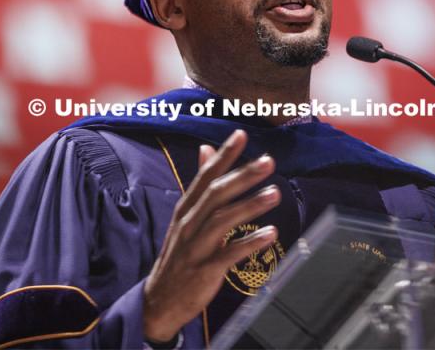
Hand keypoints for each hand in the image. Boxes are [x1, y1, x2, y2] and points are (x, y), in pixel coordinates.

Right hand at [143, 129, 280, 341]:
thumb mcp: (185, 215)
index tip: (240, 134)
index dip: (223, 155)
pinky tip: (270, 233)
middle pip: (216, 194)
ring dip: (249, 205)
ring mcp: (195, 246)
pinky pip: (228, 254)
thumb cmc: (179, 252)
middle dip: (242, 175)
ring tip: (275, 193)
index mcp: (186, 207)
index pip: (205, 175)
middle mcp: (189, 222)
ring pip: (222, 220)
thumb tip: (205, 150)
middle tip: (268, 161)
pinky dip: (249, 243)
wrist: (159, 299)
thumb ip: (200, 184)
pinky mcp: (204, 270)